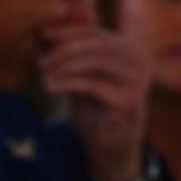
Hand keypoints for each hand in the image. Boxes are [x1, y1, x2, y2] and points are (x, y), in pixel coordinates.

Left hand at [37, 24, 152, 180]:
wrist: (110, 149)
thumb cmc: (95, 111)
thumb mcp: (81, 77)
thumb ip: (70, 56)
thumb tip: (43, 34)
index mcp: (129, 50)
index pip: (97, 32)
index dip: (69, 31)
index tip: (43, 35)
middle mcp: (139, 61)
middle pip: (97, 43)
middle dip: (64, 49)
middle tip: (40, 60)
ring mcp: (138, 80)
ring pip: (96, 60)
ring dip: (65, 65)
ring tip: (43, 73)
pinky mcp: (129, 100)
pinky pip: (93, 84)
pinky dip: (68, 83)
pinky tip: (50, 86)